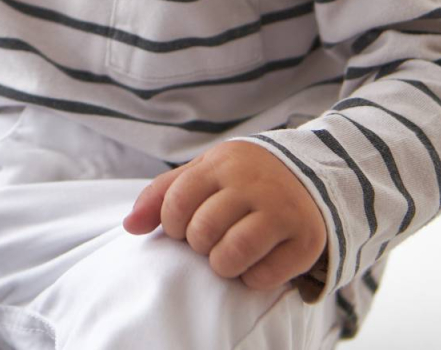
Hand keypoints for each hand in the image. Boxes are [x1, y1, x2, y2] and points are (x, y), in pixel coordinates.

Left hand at [123, 140, 326, 289]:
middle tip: (212, 239)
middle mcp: (253, 183)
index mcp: (223, 162)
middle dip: (199, 244)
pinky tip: (257, 260)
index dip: (173, 225)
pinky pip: (264, 276)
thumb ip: (164, 194)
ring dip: (223, 264)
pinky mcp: (305, 240)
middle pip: (202, 232)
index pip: (177, 202)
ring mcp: (282, 210)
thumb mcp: (205, 172)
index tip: (184, 227)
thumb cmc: (243, 178)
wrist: (310, 174)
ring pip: (231, 255)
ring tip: (229, 253)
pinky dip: (253, 277)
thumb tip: (129, 226)